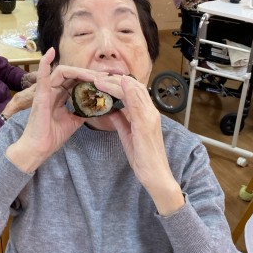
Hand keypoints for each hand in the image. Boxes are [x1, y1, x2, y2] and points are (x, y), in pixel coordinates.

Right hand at [6, 48, 105, 172]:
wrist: (39, 149)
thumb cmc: (52, 136)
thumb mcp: (73, 122)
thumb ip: (83, 112)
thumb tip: (96, 107)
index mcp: (60, 96)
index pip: (76, 81)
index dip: (90, 79)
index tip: (106, 82)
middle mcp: (52, 90)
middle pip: (72, 75)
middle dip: (89, 75)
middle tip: (105, 78)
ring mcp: (46, 91)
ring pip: (63, 72)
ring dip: (80, 72)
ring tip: (94, 76)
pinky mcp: (40, 95)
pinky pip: (42, 76)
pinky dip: (45, 62)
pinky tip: (50, 52)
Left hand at [95, 75, 183, 214]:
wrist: (155, 175)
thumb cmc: (143, 158)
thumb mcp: (128, 135)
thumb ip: (121, 120)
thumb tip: (111, 109)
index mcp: (147, 114)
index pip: (134, 91)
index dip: (118, 83)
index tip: (102, 80)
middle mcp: (151, 112)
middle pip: (134, 86)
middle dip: (115, 79)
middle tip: (97, 77)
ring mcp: (150, 117)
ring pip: (135, 91)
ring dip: (116, 83)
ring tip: (99, 80)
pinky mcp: (146, 124)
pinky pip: (137, 103)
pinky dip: (128, 91)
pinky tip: (118, 85)